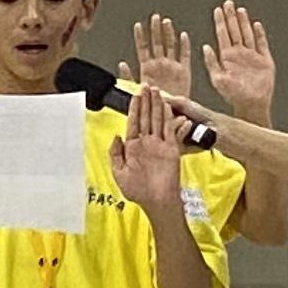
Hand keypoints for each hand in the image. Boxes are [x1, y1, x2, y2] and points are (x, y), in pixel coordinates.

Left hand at [110, 79, 187, 215]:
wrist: (157, 202)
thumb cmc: (138, 191)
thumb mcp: (119, 172)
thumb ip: (116, 154)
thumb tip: (116, 136)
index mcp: (134, 147)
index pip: (134, 122)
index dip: (134, 108)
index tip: (135, 95)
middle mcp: (147, 143)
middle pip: (147, 117)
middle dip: (146, 101)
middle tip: (146, 86)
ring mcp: (160, 145)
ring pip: (158, 120)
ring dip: (158, 106)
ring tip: (157, 91)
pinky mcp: (172, 149)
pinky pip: (171, 131)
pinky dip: (169, 120)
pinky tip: (167, 108)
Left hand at [123, 14, 193, 104]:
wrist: (169, 115)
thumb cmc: (152, 105)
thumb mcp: (136, 91)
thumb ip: (129, 78)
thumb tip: (121, 64)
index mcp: (147, 69)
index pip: (143, 48)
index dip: (140, 37)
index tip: (138, 25)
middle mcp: (160, 65)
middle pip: (157, 43)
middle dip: (155, 30)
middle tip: (154, 17)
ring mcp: (172, 67)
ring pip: (170, 46)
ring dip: (168, 34)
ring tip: (166, 22)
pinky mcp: (184, 72)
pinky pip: (185, 56)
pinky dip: (184, 46)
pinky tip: (183, 35)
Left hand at [208, 0, 276, 119]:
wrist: (251, 104)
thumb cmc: (232, 95)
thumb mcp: (217, 79)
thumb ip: (211, 63)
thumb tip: (205, 46)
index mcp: (227, 57)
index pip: (222, 35)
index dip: (220, 22)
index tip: (217, 9)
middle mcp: (239, 54)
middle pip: (234, 31)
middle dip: (231, 17)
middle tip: (227, 3)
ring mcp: (252, 56)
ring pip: (247, 34)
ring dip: (244, 22)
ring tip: (240, 10)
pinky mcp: (264, 60)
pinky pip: (262, 44)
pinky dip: (260, 34)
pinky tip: (256, 24)